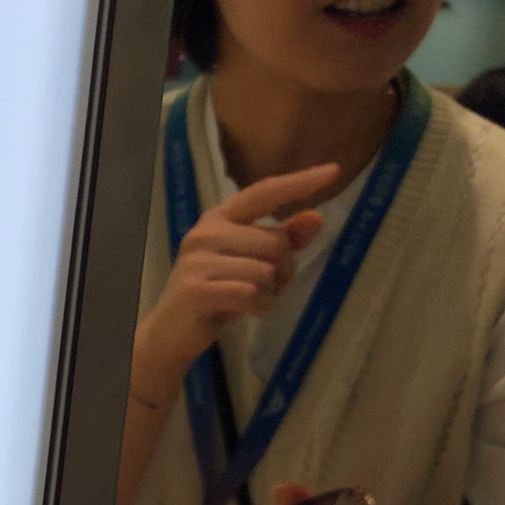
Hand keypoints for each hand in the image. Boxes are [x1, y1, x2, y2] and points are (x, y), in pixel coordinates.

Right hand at [129, 166, 341, 404]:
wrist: (171, 333)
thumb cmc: (217, 293)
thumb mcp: (251, 263)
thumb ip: (283, 240)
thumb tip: (316, 218)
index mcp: (219, 218)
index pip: (265, 192)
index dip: (299, 183)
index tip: (334, 170)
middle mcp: (206, 232)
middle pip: (276, 242)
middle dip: (283, 270)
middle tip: (265, 287)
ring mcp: (199, 260)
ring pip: (267, 271)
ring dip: (270, 293)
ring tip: (250, 301)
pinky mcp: (198, 289)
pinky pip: (252, 294)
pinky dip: (259, 307)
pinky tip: (245, 312)